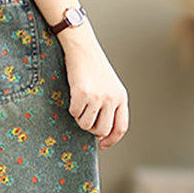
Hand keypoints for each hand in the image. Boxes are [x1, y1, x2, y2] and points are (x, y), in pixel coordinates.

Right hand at [59, 32, 128, 148]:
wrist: (83, 47)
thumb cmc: (93, 66)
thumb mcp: (109, 86)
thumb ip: (110, 106)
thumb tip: (101, 131)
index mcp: (121, 97)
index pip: (121, 127)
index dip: (112, 140)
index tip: (103, 144)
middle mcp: (112, 98)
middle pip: (102, 130)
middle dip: (91, 130)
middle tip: (86, 119)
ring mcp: (98, 97)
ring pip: (86, 124)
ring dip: (80, 118)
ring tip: (80, 104)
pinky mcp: (82, 94)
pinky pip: (74, 113)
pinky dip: (71, 108)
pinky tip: (74, 95)